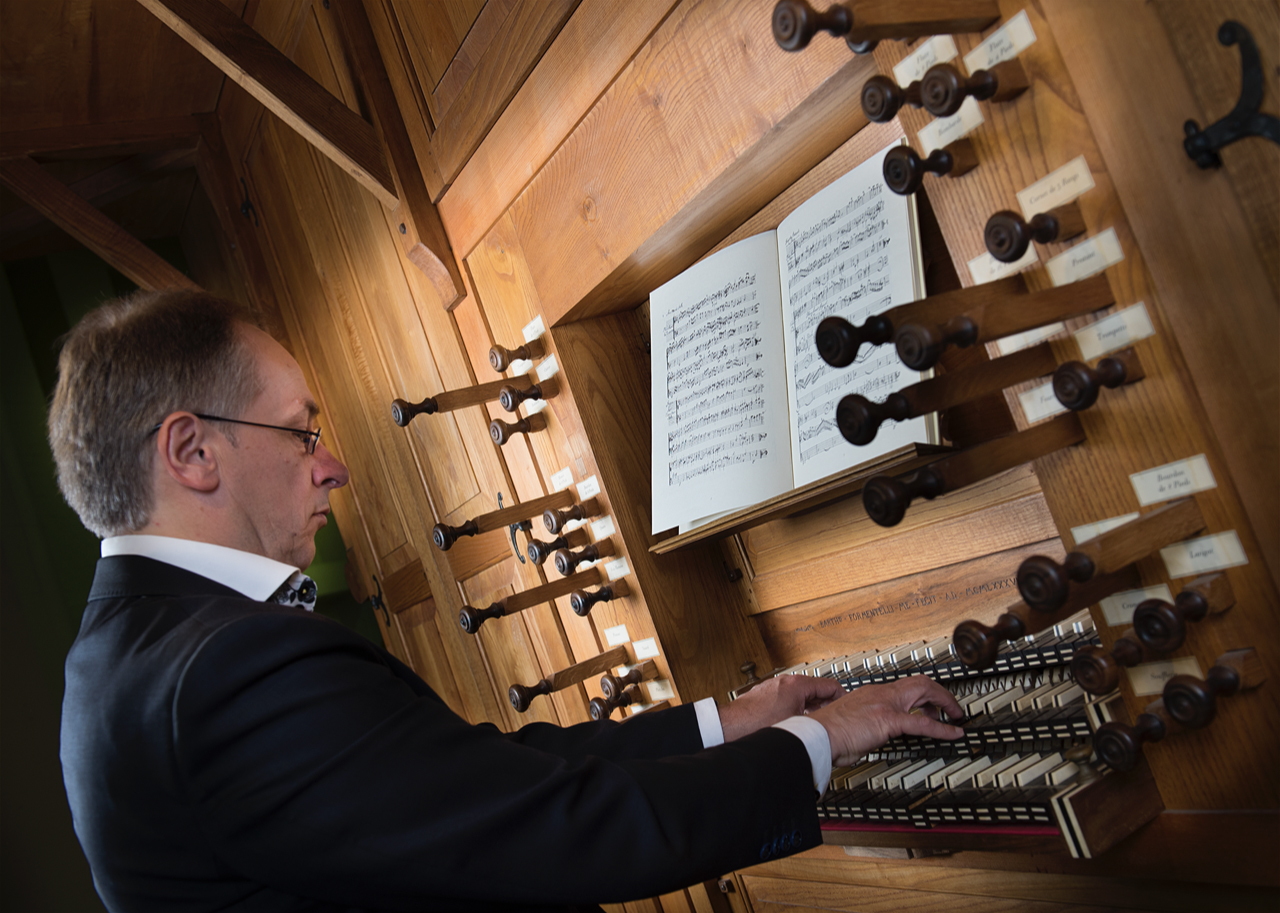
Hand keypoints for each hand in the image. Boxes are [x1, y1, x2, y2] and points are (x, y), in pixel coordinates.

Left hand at [718, 674, 842, 741]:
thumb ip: (818, 724)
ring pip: (801, 696)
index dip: (844, 698)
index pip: (831, 685)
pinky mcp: (764, 696)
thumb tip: (832, 731)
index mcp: (797, 685)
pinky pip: (788, 700)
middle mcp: (785, 682)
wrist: (730, 727)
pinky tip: (795, 725)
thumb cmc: (757, 725)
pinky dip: (796, 709)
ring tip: (817, 723)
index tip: (849, 707)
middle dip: (828, 704)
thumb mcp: (798, 726)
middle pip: (816, 690)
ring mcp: (773, 687)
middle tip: (836, 718)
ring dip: (811, 708)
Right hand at [809, 675, 964, 765]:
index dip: (921, 693)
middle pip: (919, 682)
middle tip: (951, 706)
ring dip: (945, 702)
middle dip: (940, 692)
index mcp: (870, 694)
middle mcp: (880, 694)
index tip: (929, 704)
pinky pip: (923, 723)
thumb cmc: (827, 734)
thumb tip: (870, 734)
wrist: (817, 736)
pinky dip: (943, 728)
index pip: (903, 686)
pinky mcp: (888, 720)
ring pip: (924, 692)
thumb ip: (864, 723)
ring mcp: (885, 705)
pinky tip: (954, 733)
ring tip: (956, 715)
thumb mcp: (850, 722)